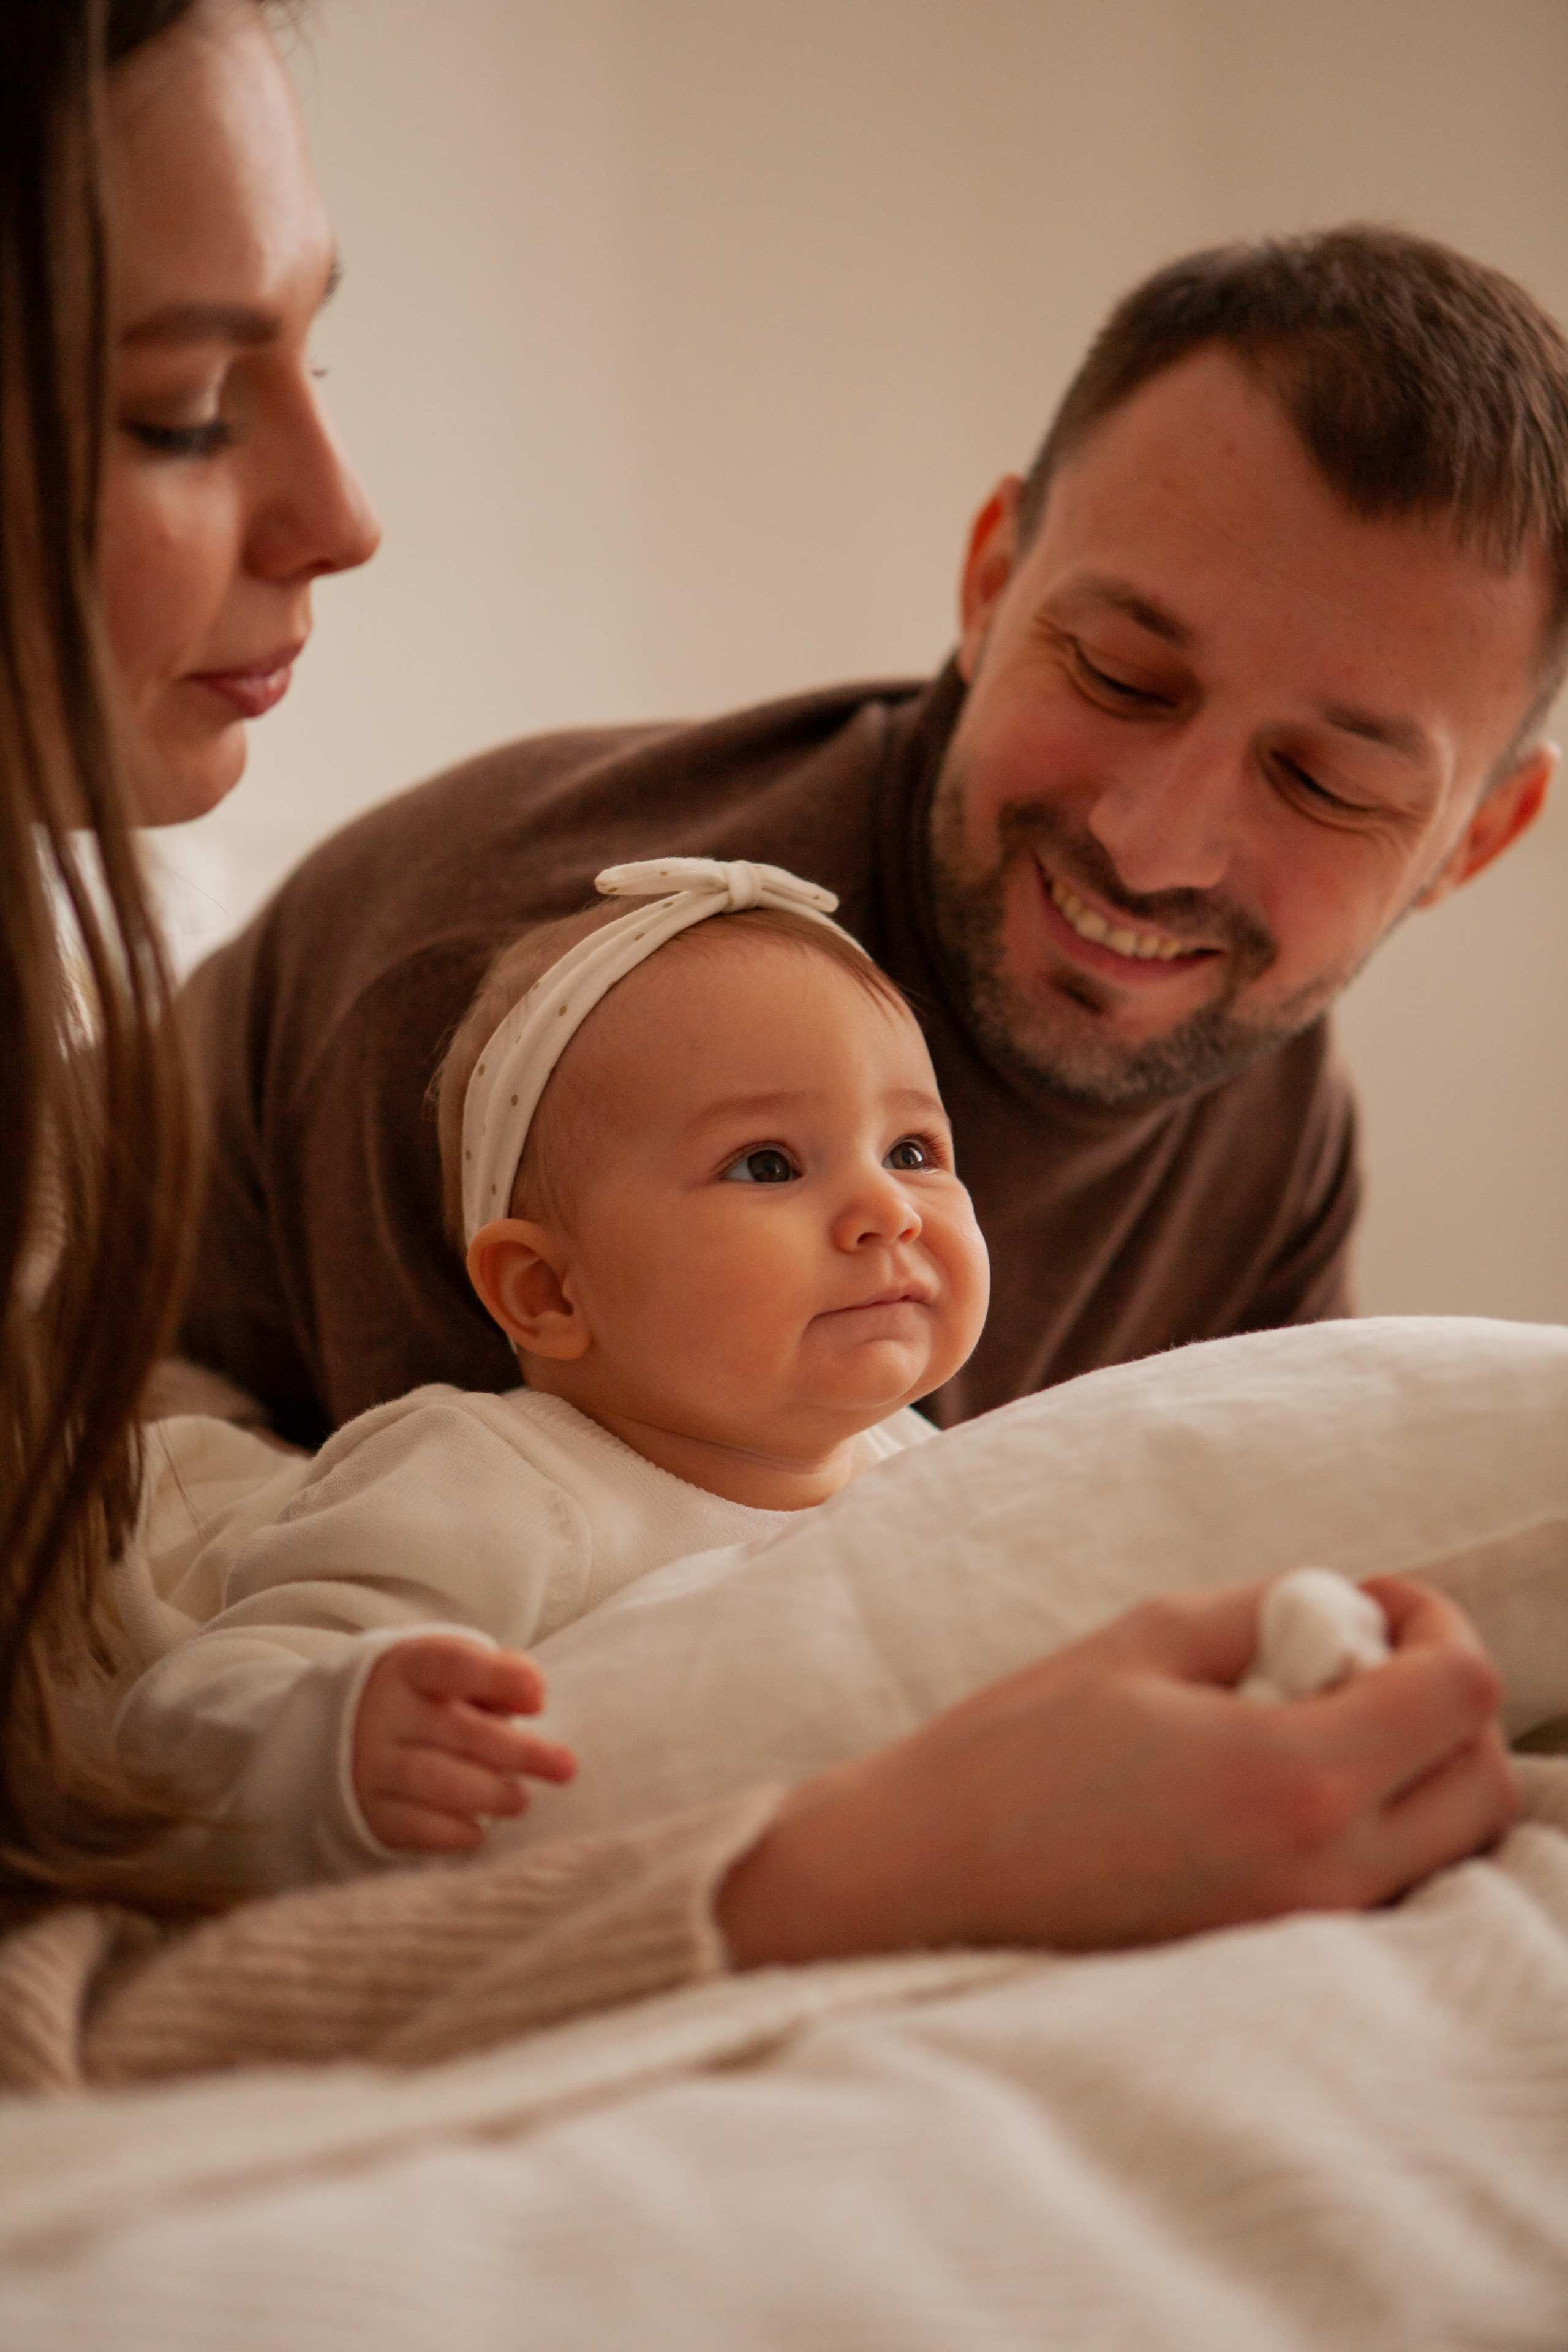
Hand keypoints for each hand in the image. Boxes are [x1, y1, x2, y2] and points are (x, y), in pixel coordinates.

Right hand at [352, 1635, 576, 1853]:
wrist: (347, 1732)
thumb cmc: (429, 1697)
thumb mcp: (456, 1670)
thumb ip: (499, 1674)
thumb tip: (535, 1698)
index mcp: (409, 1667)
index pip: (451, 1664)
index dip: (498, 1678)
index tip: (540, 1698)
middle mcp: (385, 1714)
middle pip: (456, 1730)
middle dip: (519, 1752)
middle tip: (565, 1767)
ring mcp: (371, 1764)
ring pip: (433, 1780)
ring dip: (489, 1794)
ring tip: (522, 1800)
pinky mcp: (370, 1810)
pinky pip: (414, 1827)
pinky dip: (455, 1832)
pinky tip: (481, 1828)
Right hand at [717, 1575, 1516, 1963]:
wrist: (916, 1881)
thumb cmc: (1013, 1748)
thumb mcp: (1144, 1639)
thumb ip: (1270, 1612)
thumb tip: (1350, 1612)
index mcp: (1292, 1778)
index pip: (1461, 1692)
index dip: (1433, 1620)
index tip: (1369, 1601)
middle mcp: (1322, 1874)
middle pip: (1484, 1786)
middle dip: (1443, 1700)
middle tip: (1354, 1655)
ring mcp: (1303, 1935)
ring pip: (1447, 1849)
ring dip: (1413, 1770)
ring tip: (1306, 1720)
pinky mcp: (1271, 1963)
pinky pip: (1383, 1891)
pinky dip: (1370, 1828)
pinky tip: (1273, 1787)